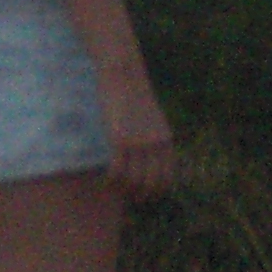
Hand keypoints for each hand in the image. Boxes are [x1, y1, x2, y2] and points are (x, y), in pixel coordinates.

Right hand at [100, 68, 178, 201]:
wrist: (124, 74)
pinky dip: (111, 181)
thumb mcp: (152, 119)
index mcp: (167, 141)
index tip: (144, 196)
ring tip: (112, 189)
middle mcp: (157, 145)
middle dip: (139, 196)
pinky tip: (104, 181)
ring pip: (134, 181)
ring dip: (123, 191)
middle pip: (152, 184)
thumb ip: (153, 138)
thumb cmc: (133, 95)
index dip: (157, 192)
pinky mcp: (121, 139)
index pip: (168, 178)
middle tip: (126, 198)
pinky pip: (118, 171)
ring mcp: (140, 143)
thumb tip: (147, 157)